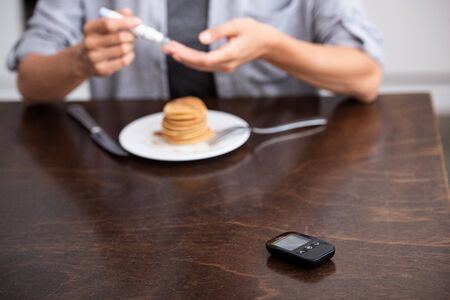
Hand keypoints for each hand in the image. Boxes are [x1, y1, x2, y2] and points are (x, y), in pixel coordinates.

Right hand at [75, 8, 140, 76]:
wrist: (83, 61)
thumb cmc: (99, 39)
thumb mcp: (102, 26)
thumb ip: (115, 17)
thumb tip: (128, 12)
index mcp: (89, 29)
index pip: (108, 23)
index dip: (125, 22)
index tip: (138, 21)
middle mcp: (89, 43)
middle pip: (119, 37)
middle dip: (132, 36)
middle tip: (135, 36)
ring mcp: (94, 58)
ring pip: (123, 49)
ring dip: (131, 46)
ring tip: (129, 45)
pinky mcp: (102, 70)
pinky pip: (124, 61)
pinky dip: (130, 56)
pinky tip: (128, 53)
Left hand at [163, 18, 280, 72]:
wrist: (266, 43)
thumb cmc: (253, 32)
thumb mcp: (237, 26)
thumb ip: (219, 32)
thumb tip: (201, 37)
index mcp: (230, 55)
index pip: (204, 59)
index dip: (187, 55)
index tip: (174, 47)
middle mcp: (226, 65)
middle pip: (199, 64)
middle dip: (181, 56)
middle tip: (166, 47)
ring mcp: (225, 68)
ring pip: (201, 66)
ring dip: (184, 59)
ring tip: (169, 50)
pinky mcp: (223, 66)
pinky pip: (204, 65)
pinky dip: (192, 60)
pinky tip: (182, 55)